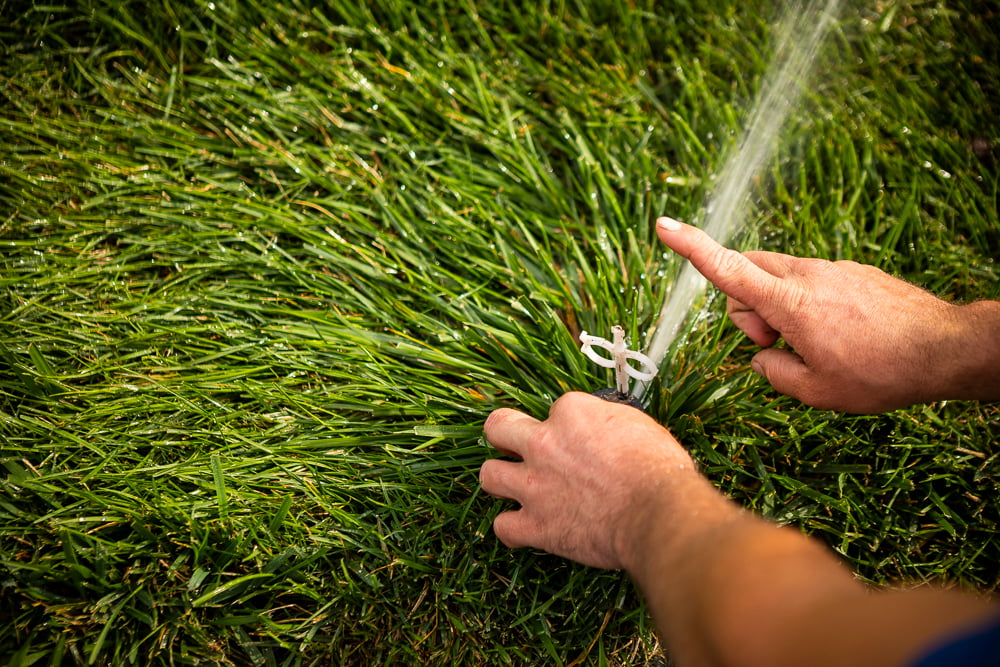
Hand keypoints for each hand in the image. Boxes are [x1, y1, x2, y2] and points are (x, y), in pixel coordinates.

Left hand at [479, 392, 723, 570]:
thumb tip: (604, 431)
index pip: (554, 410)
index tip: (581, 441)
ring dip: (501, 480)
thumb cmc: (659, 471)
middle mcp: (544, 443)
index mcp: (571, 413)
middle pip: (498, 428)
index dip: (567, 426)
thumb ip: (608, 423)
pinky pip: (502, 527)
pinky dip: (512, 529)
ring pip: (489, 475)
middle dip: (504, 436)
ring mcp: (534, 485)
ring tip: (517, 487)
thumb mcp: (638, 426)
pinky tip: (523, 528)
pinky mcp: (535, 525)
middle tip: (517, 448)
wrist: (659, 515)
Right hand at [656, 216, 994, 412]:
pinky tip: (842, 333)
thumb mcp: (815, 391)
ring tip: (815, 343)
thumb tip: (762, 357)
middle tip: (775, 343)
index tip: (663, 225)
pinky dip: (807, 304)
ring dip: (779, 307)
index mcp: (790, 303)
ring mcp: (833, 268)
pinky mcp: (853, 270)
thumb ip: (773, 372)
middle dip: (746, 305)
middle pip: (749, 270)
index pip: (728, 268)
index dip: (691, 246)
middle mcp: (807, 275)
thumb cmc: (880, 373)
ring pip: (780, 277)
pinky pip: (811, 280)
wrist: (946, 348)